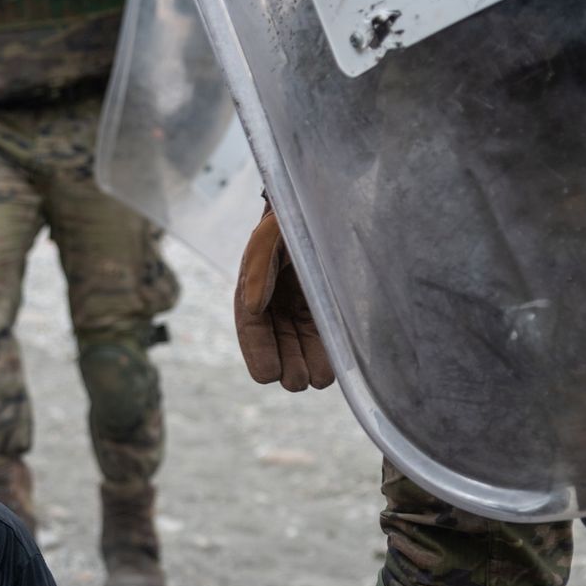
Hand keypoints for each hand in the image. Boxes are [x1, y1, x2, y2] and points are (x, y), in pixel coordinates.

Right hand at [234, 203, 334, 391]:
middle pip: (276, 348)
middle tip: (298, 380)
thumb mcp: (270, 238)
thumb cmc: (288, 220)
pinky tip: (334, 366)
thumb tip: (253, 307)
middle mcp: (273, 308)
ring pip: (299, 349)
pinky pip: (321, 339)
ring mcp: (298, 311)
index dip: (259, 354)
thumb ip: (259, 270)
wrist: (318, 206)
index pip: (251, 332)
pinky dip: (326, 354)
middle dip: (286, 367)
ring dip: (307, 367)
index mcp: (252, 292)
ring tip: (318, 378)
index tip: (270, 374)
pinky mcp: (322, 311)